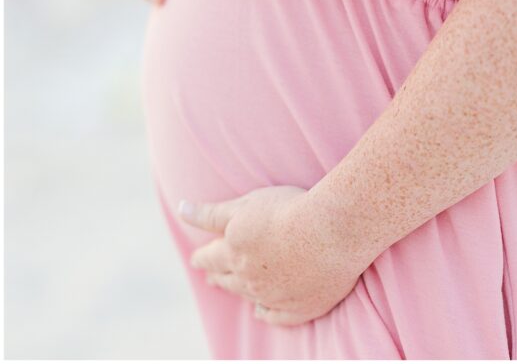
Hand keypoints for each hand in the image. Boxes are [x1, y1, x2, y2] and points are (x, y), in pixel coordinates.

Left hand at [178, 185, 366, 326]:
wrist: (330, 232)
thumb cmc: (288, 209)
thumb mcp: (244, 204)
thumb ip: (210, 212)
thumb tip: (181, 209)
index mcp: (234, 252)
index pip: (209, 257)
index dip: (202, 257)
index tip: (197, 258)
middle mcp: (250, 278)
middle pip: (227, 280)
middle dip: (216, 276)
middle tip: (210, 277)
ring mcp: (274, 295)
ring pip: (250, 297)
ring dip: (240, 292)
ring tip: (234, 289)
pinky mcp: (300, 308)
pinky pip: (276, 316)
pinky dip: (266, 313)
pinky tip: (261, 312)